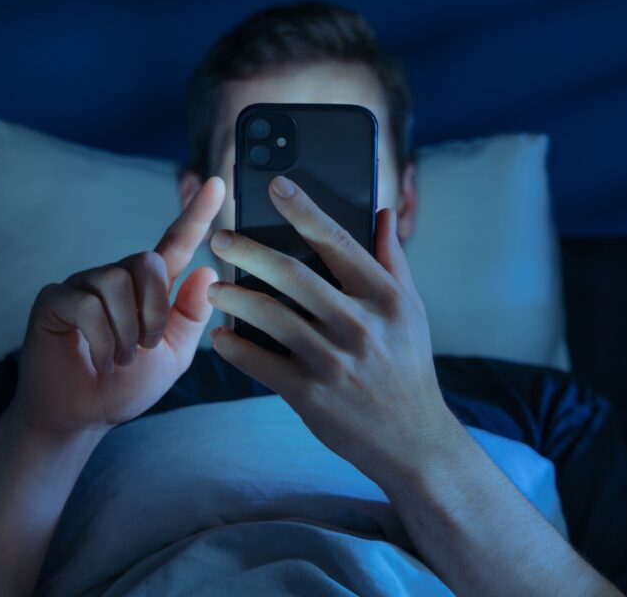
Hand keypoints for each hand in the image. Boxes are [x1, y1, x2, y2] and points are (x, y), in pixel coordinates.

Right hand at [13, 176, 225, 438]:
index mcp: (146, 288)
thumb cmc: (124, 386)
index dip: (196, 214)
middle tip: (145, 348)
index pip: (174, 242)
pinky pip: (85, 304)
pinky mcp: (53, 300)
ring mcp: (81, 285)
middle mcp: (114, 277)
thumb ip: (189, 318)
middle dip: (154, 310)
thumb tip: (205, 273)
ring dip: (126, 330)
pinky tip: (101, 361)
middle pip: (145, 262)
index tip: (216, 183)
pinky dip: (102, 339)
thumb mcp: (172, 356)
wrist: (82, 417)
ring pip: (115, 283)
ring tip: (121, 359)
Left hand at [206, 175, 459, 485]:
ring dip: (235, 297)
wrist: (412, 441)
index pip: (338, 242)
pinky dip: (236, 347)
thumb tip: (383, 212)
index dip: (304, 209)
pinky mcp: (311, 395)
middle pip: (293, 274)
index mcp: (385, 298)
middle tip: (220, 238)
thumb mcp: (412, 312)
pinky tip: (220, 336)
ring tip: (214, 288)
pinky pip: (261, 363)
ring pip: (270, 316)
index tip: (276, 185)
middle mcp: (360, 325)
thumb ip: (392, 260)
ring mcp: (334, 361)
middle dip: (249, 251)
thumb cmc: (408, 367)